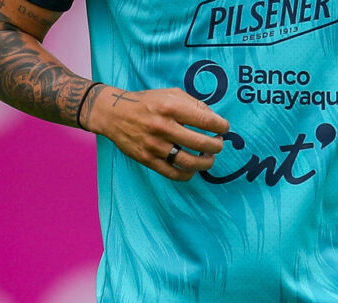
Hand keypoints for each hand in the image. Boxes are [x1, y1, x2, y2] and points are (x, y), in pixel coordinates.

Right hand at [84, 86, 229, 181]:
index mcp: (170, 107)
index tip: (224, 128)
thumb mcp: (170, 94)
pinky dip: (188, 174)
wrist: (113, 114)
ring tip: (208, 158)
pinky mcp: (147, 159)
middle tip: (218, 144)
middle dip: (217, 146)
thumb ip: (194, 104)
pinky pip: (174, 173)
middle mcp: (163, 126)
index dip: (221, 126)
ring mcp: (154, 145)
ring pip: (190, 162)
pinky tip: (192, 169)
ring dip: (206, 163)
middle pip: (201, 143)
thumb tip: (214, 119)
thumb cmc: (147, 103)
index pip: (205, 120)